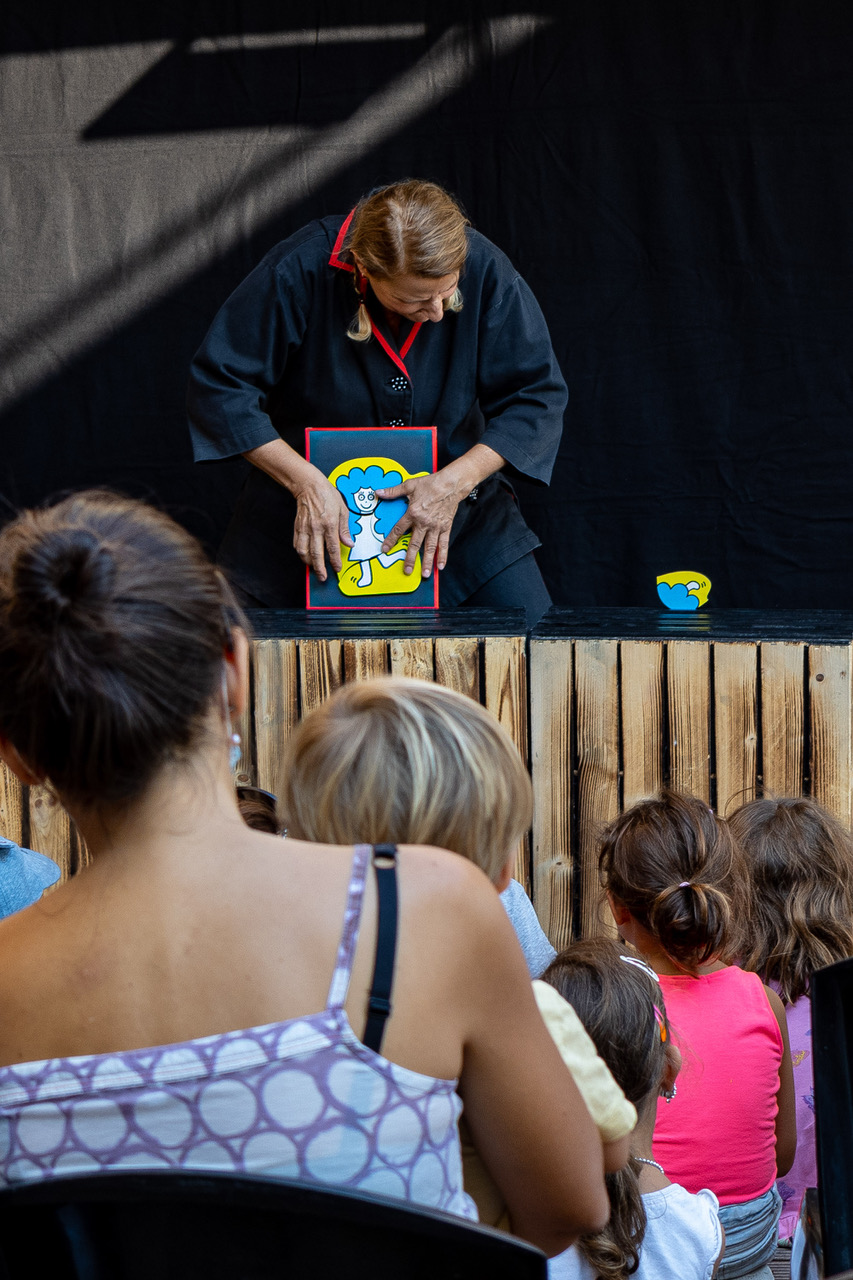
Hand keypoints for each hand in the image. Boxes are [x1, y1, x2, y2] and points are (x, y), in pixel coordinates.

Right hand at [291, 466, 352, 580]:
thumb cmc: (327, 495)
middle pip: (316, 554)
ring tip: (314, 568)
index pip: (333, 547)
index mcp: (329, 524)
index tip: (337, 569)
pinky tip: (305, 557)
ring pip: (304, 551)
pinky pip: (297, 544)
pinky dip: (300, 553)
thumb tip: (349, 543)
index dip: (335, 561)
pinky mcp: (297, 527)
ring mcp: (305, 528)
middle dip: (320, 568)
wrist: (308, 485)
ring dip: (309, 563)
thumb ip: (345, 528)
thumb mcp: (342, 509)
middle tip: (323, 577)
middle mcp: (316, 528)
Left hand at [374, 470, 464, 577]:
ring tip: (425, 574)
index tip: (385, 549)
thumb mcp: (409, 485)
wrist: (451, 484)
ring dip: (427, 561)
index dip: (391, 540)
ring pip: (429, 547)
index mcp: (413, 513)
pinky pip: (443, 544)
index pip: (399, 530)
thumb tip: (379, 492)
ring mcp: (435, 527)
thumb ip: (393, 491)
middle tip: (407, 570)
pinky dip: (443, 555)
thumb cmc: (431, 484)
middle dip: (410, 559)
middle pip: (414, 544)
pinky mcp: (445, 527)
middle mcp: (423, 523)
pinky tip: (441, 566)